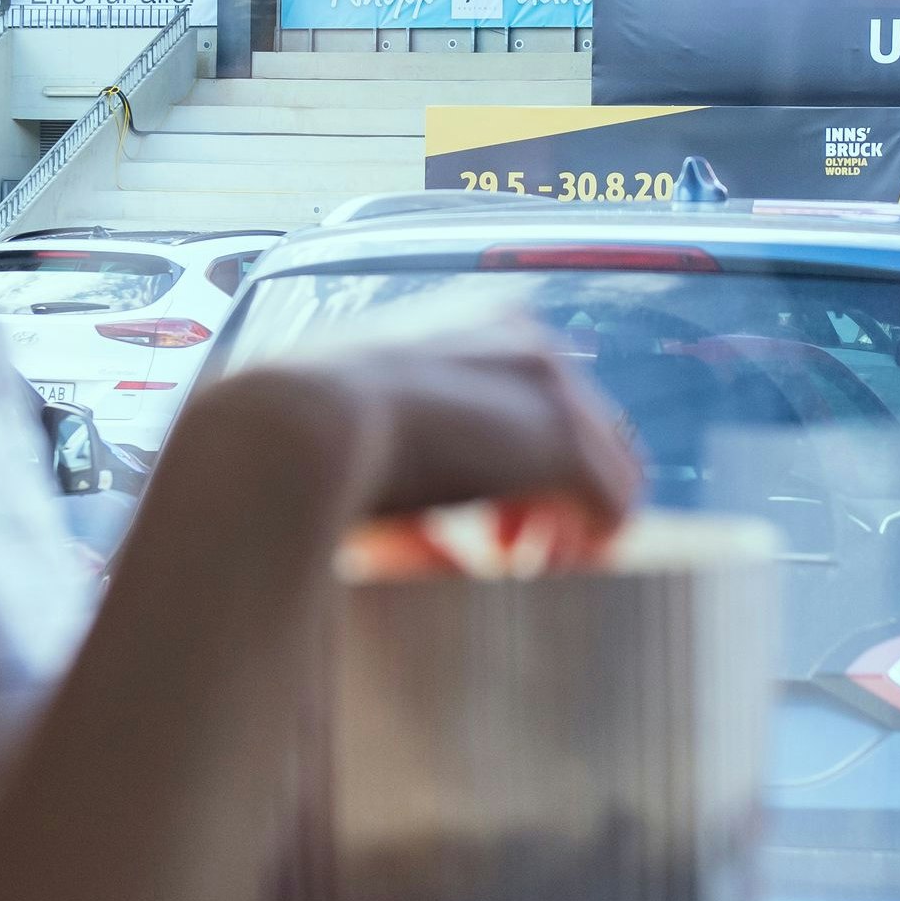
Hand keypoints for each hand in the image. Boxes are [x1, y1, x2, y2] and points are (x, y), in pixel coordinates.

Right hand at [180, 338, 639, 534]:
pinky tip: (544, 575)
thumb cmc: (293, 441)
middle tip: (512, 556)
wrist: (287, 436)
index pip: (534, 393)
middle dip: (551, 498)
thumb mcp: (355, 444)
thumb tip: (435, 548)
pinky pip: (613, 502)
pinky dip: (589, 546)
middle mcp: (518, 339)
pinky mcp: (559, 437)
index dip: (519, 471)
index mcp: (466, 325)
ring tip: (531, 572)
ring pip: (607, 465)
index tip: (489, 530)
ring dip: (573, 526)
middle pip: (584, 426)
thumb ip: (410, 482)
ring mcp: (546, 385)